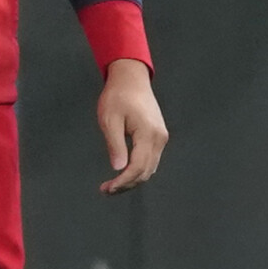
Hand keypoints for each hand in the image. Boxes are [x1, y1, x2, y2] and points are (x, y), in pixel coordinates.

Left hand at [97, 58, 167, 194]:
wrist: (131, 78)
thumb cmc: (118, 96)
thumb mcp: (110, 120)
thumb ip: (115, 144)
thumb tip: (118, 168)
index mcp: (148, 134)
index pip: (138, 167)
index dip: (123, 181)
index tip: (107, 188)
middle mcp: (159, 138)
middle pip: (146, 171)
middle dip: (127, 184)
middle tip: (106, 190)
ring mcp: (161, 137)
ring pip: (150, 168)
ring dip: (133, 179)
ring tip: (113, 184)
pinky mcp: (159, 135)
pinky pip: (151, 160)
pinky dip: (139, 170)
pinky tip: (124, 172)